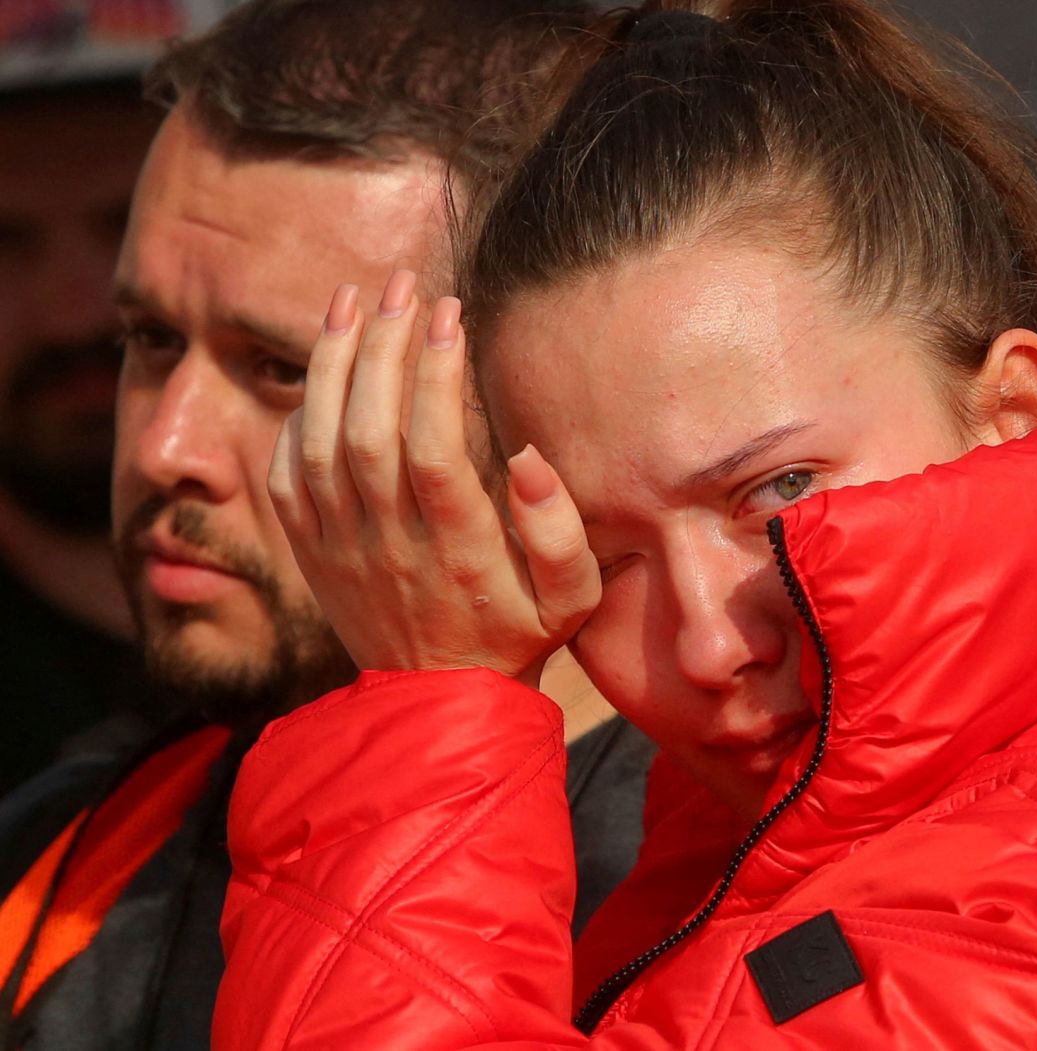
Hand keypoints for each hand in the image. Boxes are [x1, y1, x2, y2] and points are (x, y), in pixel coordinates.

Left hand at [268, 270, 599, 681]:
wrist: (440, 700)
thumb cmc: (518, 634)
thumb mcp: (572, 596)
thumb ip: (559, 529)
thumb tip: (527, 455)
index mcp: (458, 549)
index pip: (434, 448)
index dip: (436, 376)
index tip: (449, 314)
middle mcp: (391, 544)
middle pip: (368, 429)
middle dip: (381, 345)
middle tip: (401, 284)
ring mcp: (343, 547)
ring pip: (319, 441)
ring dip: (331, 362)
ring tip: (349, 298)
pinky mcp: (312, 551)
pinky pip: (288, 474)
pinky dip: (297, 414)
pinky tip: (320, 368)